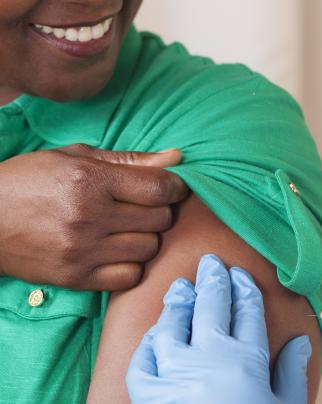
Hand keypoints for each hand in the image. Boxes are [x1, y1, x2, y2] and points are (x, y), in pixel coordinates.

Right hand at [0, 144, 188, 289]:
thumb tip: (177, 157)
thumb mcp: (76, 157)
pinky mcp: (75, 278)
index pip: (158, 188)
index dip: (176, 187)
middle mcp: (89, 217)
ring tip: (130, 227)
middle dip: (162, 209)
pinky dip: (132, 264)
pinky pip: (129, 277)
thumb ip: (131, 159)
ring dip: (148, 236)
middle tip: (148, 205)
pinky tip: (119, 250)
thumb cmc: (31, 180)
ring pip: (149, 248)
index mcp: (90, 180)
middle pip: (160, 219)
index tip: (173, 186)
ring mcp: (82, 251)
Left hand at [127, 254, 311, 403]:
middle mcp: (210, 359)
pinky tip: (156, 334)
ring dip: (178, 303)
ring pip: (174, 325)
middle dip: (213, 279)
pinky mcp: (149, 398)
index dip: (244, 288)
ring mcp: (176, 376)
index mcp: (247, 360)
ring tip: (181, 287)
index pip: (247, 310)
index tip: (240, 274)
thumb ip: (292, 375)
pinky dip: (148, 345)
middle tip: (210, 262)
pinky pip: (143, 362)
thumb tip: (300, 342)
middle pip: (212, 306)